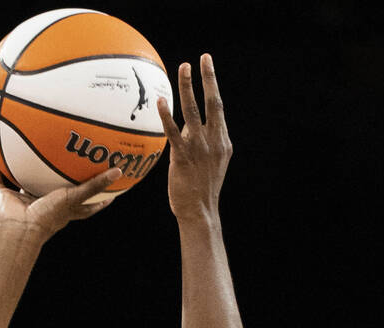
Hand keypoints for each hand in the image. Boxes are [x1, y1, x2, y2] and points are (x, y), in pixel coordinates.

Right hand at [0, 163, 120, 241]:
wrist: (21, 229)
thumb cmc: (48, 217)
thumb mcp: (76, 197)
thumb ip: (95, 185)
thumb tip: (119, 171)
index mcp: (61, 209)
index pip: (82, 205)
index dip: (94, 199)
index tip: (107, 192)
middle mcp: (43, 205)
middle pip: (53, 193)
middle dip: (57, 183)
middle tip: (64, 167)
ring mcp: (23, 202)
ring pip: (24, 187)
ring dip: (23, 175)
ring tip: (26, 158)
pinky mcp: (5, 199)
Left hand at [157, 54, 231, 222]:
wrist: (200, 212)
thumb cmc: (201, 190)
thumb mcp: (208, 163)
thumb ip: (201, 143)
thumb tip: (186, 126)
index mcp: (222, 141)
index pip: (218, 109)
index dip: (213, 86)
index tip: (207, 66)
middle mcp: (214, 141)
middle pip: (213, 103)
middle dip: (208, 79)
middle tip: (202, 59)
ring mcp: (200, 149)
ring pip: (194, 112)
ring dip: (188, 89)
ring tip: (183, 69)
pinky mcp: (184, 158)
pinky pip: (174, 133)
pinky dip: (167, 116)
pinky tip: (160, 102)